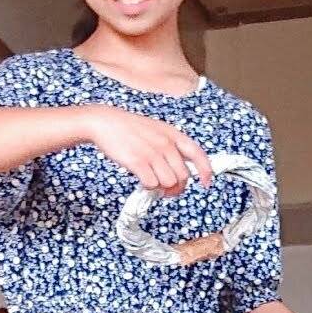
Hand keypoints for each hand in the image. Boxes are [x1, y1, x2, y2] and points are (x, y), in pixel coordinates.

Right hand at [81, 105, 212, 196]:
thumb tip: (182, 170)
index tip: (206, 183)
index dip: (205, 171)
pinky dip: (149, 187)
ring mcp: (152, 153)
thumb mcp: (158, 130)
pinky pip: (152, 184)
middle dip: (177, 187)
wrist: (105, 122)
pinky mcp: (138, 162)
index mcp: (173, 134)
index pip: (198, 154)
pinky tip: (142, 180)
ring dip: (162, 188)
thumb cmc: (131, 128)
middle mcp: (166, 143)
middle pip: (183, 176)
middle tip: (167, 189)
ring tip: (152, 182)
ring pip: (169, 183)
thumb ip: (172, 146)